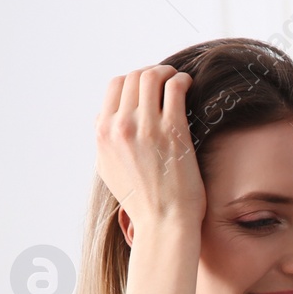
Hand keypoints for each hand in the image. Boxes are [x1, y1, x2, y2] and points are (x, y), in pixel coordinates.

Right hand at [95, 64, 204, 234]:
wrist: (164, 222)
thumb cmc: (142, 200)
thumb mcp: (108, 169)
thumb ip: (104, 140)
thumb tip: (104, 117)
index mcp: (103, 133)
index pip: (113, 86)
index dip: (132, 81)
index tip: (147, 86)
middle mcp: (120, 126)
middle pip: (132, 77)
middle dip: (151, 72)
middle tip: (166, 77)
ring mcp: (146, 127)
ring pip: (151, 76)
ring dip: (166, 71)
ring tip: (178, 78)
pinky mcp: (172, 131)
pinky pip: (174, 88)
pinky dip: (181, 80)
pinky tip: (189, 84)